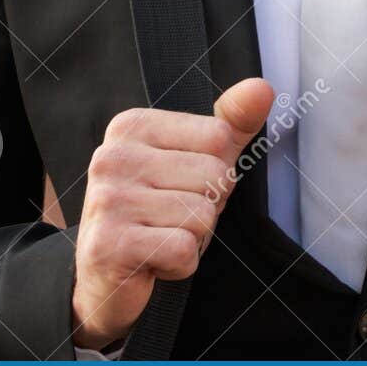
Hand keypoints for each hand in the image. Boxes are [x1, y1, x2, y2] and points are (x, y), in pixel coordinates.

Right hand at [71, 77, 274, 350]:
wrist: (104, 278)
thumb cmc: (157, 211)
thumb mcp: (198, 160)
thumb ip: (232, 123)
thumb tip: (263, 87)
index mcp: (132, 125)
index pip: (218, 137)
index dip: (215, 171)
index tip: (180, 187)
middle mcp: (112, 156)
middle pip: (215, 175)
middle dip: (207, 207)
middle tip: (170, 219)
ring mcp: (107, 200)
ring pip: (202, 215)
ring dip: (193, 238)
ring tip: (160, 238)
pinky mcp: (109, 245)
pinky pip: (184, 250)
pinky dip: (180, 265)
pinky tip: (153, 263)